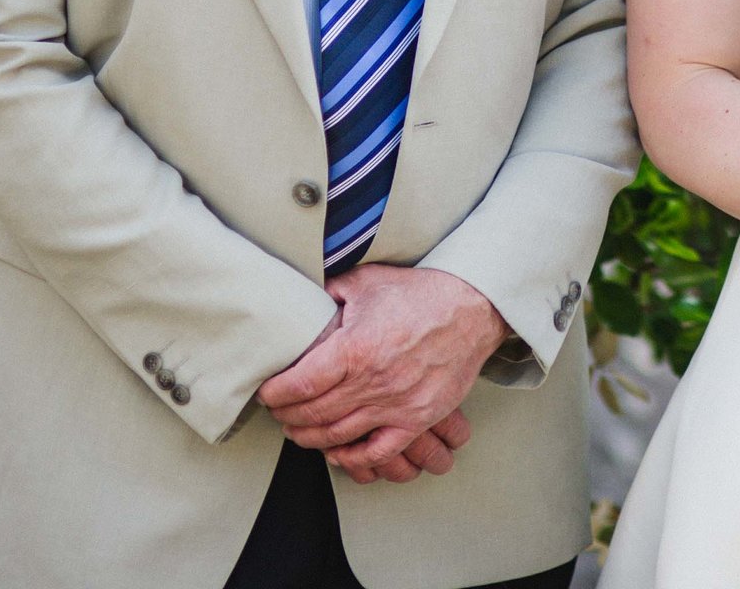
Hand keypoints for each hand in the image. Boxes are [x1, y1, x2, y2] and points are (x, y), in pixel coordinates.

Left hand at [257, 265, 507, 479]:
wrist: (473, 307)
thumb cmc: (421, 294)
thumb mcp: (368, 282)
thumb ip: (331, 292)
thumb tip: (303, 297)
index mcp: (355, 349)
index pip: (299, 384)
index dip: (275, 393)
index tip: (266, 391)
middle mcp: (373, 382)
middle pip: (313, 413)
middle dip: (286, 415)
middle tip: (278, 411)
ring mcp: (396, 405)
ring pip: (338, 436)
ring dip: (310, 438)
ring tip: (298, 430)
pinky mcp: (417, 419)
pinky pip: (378, 452)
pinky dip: (352, 458)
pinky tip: (337, 452)